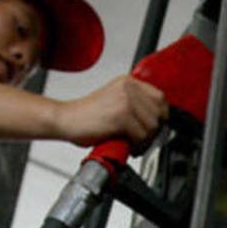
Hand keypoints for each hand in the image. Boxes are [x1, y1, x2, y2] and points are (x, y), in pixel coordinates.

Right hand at [54, 75, 168, 150]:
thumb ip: (133, 103)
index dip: (160, 115)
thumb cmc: (86, 115)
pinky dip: (136, 145)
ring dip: (144, 140)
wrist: (65, 120)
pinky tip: (126, 145)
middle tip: (141, 140)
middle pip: (159, 113)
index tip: (154, 127)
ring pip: (152, 126)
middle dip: (153, 131)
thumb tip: (155, 119)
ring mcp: (125, 100)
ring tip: (131, 143)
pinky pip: (141, 136)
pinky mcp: (121, 116)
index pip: (160, 97)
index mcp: (128, 82)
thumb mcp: (114, 100)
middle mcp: (128, 88)